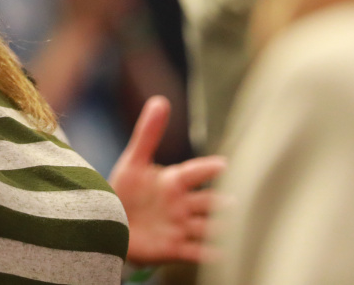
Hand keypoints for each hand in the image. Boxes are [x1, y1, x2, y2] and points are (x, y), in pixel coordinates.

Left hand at [110, 96, 225, 265]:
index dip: (208, 168)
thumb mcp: (134, 162)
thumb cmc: (127, 191)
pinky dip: (209, 252)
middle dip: (223, 202)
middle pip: (207, 202)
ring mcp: (180, 226)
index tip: (225, 164)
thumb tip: (160, 100)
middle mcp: (182, 204)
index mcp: (173, 181)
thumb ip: (148, 134)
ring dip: (221, 228)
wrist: (114, 224)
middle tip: (239, 201)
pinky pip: (195, 251)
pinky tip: (223, 253)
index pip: (194, 172)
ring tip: (235, 229)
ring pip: (206, 226)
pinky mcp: (174, 248)